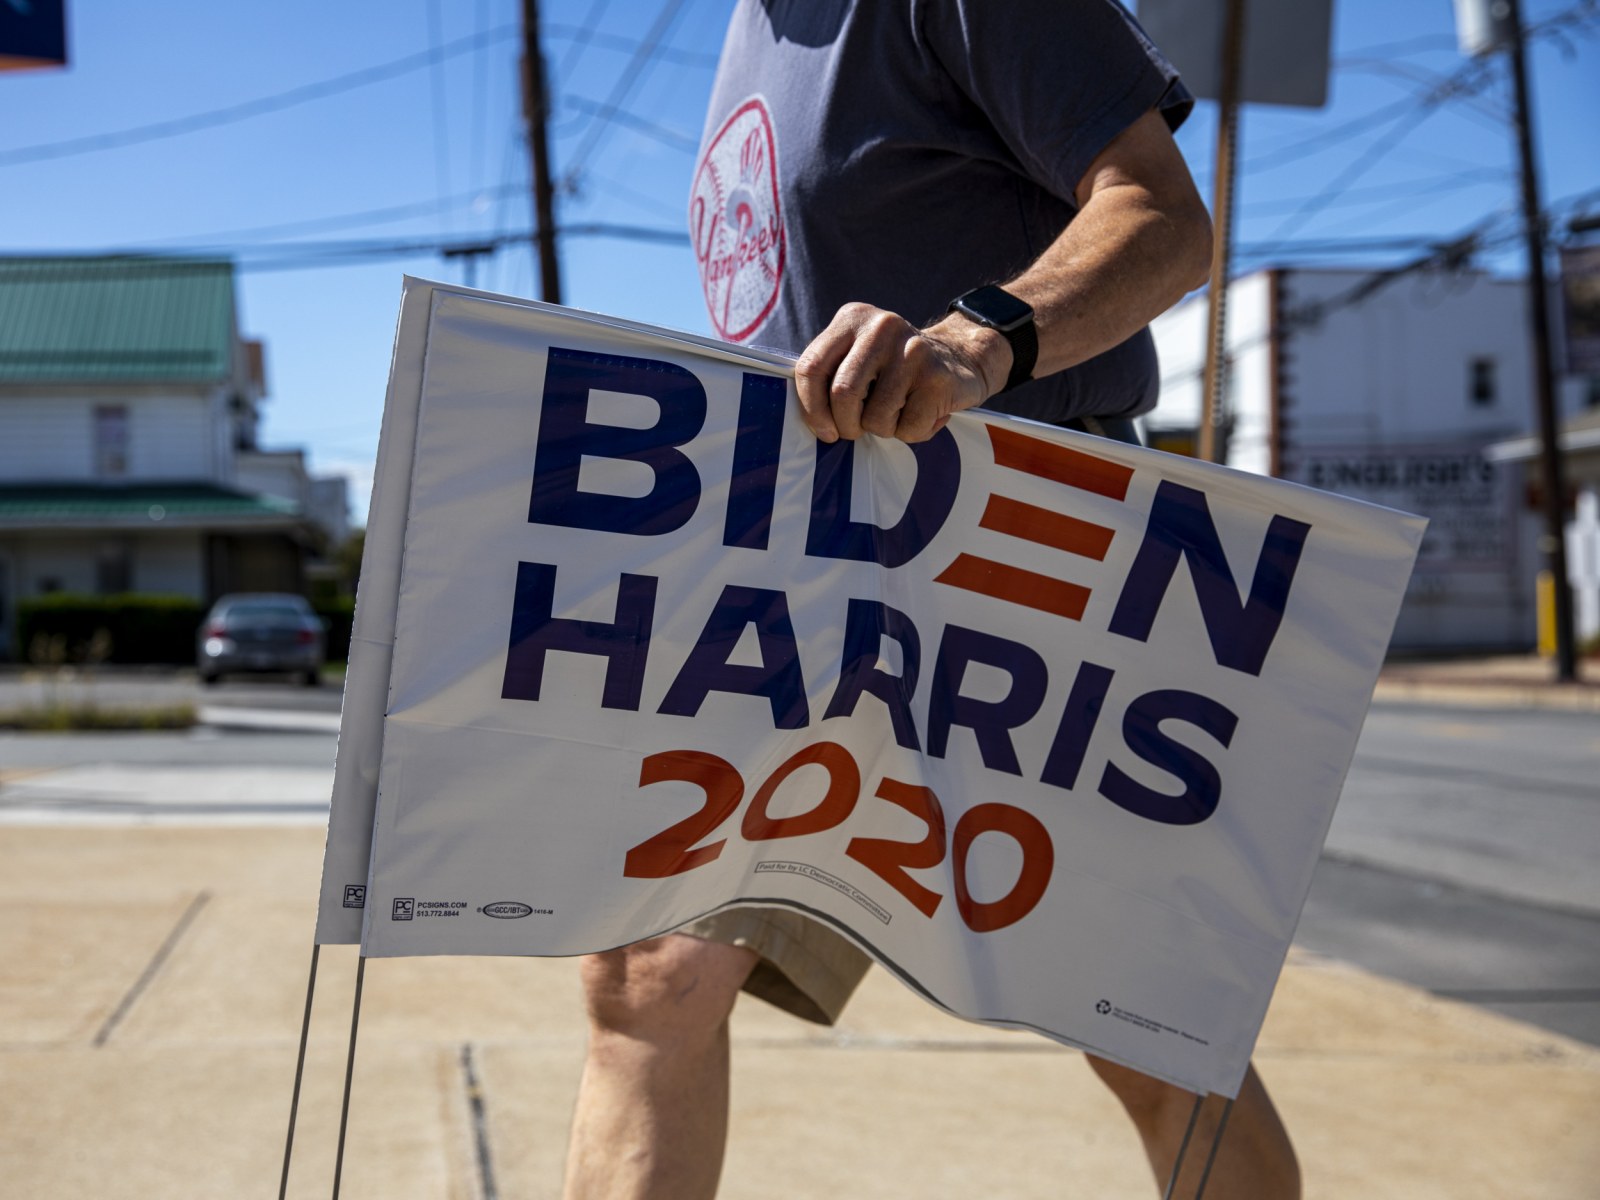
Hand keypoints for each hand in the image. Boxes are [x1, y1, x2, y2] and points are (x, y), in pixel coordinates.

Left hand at [792, 303, 1011, 442]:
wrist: (961, 358)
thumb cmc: (896, 369)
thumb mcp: (859, 355)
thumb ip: (830, 374)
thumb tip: (803, 417)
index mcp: (852, 318)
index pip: (811, 367)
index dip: (811, 408)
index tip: (824, 430)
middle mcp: (881, 327)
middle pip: (843, 394)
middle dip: (846, 425)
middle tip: (856, 431)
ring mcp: (912, 350)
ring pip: (876, 417)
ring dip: (883, 429)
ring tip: (898, 413)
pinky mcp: (937, 376)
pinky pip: (908, 427)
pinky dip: (912, 433)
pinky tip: (923, 413)